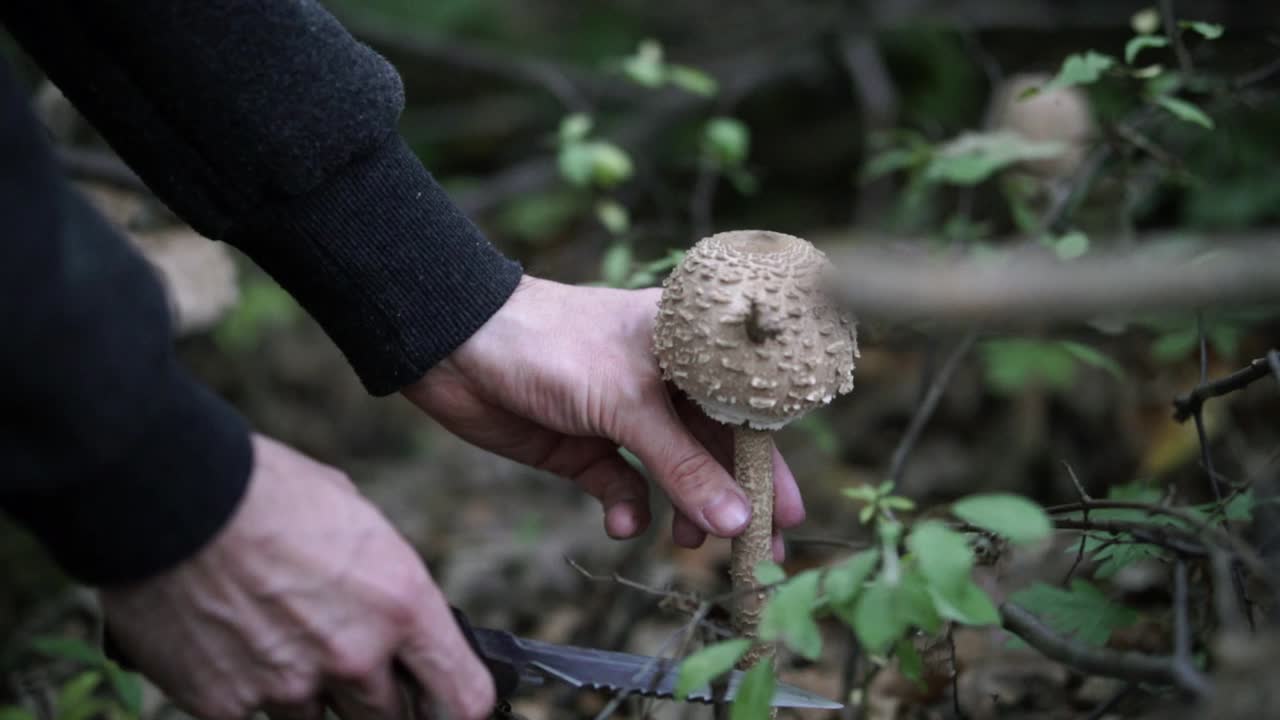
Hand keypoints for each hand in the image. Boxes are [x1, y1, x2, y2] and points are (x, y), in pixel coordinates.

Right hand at [100, 435, 493, 719]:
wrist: (170, 496)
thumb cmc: (264, 489)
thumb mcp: (353, 516)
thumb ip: (380, 577)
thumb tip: (387, 607)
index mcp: (401, 602)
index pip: (463, 694)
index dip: (462, 705)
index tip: (451, 704)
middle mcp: (356, 654)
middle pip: (390, 716)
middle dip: (377, 695)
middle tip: (346, 658)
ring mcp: (292, 686)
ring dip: (311, 694)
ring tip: (278, 639)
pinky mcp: (228, 705)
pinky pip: (255, 716)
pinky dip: (249, 693)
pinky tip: (230, 648)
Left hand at [404, 276, 803, 555]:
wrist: (454, 347)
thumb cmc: (551, 344)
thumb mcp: (627, 404)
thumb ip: (682, 465)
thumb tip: (736, 521)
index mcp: (687, 347)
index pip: (745, 407)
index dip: (768, 460)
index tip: (786, 514)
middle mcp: (662, 381)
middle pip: (714, 448)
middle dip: (731, 499)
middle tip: (755, 553)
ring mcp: (623, 415)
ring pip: (672, 473)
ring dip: (681, 510)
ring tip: (685, 544)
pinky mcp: (585, 446)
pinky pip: (621, 486)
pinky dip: (625, 508)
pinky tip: (619, 521)